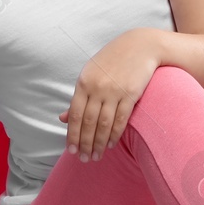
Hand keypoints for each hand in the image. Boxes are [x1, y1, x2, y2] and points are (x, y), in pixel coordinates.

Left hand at [59, 28, 160, 161]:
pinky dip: (115, 134)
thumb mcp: (91, 74)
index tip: (70, 150)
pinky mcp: (130, 94)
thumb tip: (63, 118)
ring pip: (103, 124)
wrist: (140, 45)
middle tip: (84, 159)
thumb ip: (78, 97)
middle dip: (84, 143)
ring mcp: (114, 91)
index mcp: (83, 83)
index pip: (74, 115)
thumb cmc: (112, 60)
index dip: (72, 135)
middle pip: (88, 122)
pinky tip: (110, 144)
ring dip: (98, 143)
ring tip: (96, 156)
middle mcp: (97, 88)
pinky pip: (121, 119)